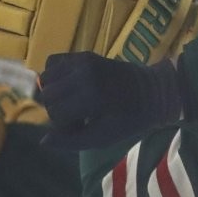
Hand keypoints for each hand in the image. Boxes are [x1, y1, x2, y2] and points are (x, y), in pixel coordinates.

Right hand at [37, 53, 183, 149]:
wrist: (154, 91)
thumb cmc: (130, 119)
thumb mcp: (103, 138)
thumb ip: (72, 142)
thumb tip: (43, 142)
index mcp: (91, 96)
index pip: (55, 113)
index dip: (64, 125)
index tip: (82, 126)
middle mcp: (83, 74)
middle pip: (47, 96)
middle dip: (57, 109)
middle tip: (78, 115)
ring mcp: (82, 61)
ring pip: (45, 79)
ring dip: (54, 93)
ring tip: (74, 100)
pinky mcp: (83, 54)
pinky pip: (51, 62)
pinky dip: (53, 74)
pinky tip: (68, 85)